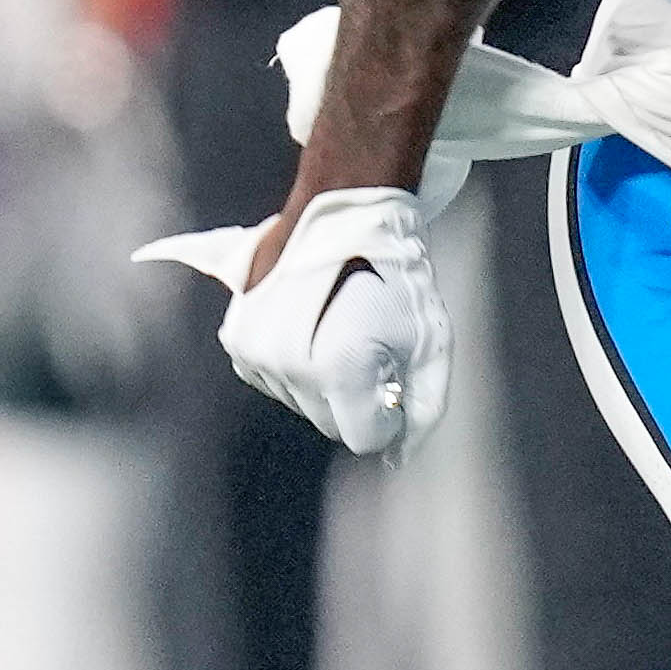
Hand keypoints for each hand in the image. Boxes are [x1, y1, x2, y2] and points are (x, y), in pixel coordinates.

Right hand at [220, 186, 451, 457]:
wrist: (344, 214)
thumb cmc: (395, 274)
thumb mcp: (430, 342)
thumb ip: (421, 409)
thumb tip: (399, 455)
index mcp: (338, 370)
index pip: (365, 438)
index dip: (388, 415)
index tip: (395, 381)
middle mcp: (289, 367)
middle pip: (330, 423)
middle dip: (357, 399)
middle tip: (373, 348)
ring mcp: (258, 354)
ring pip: (302, 403)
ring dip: (324, 383)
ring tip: (340, 329)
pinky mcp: (240, 341)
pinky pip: (275, 381)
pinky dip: (296, 367)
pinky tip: (314, 328)